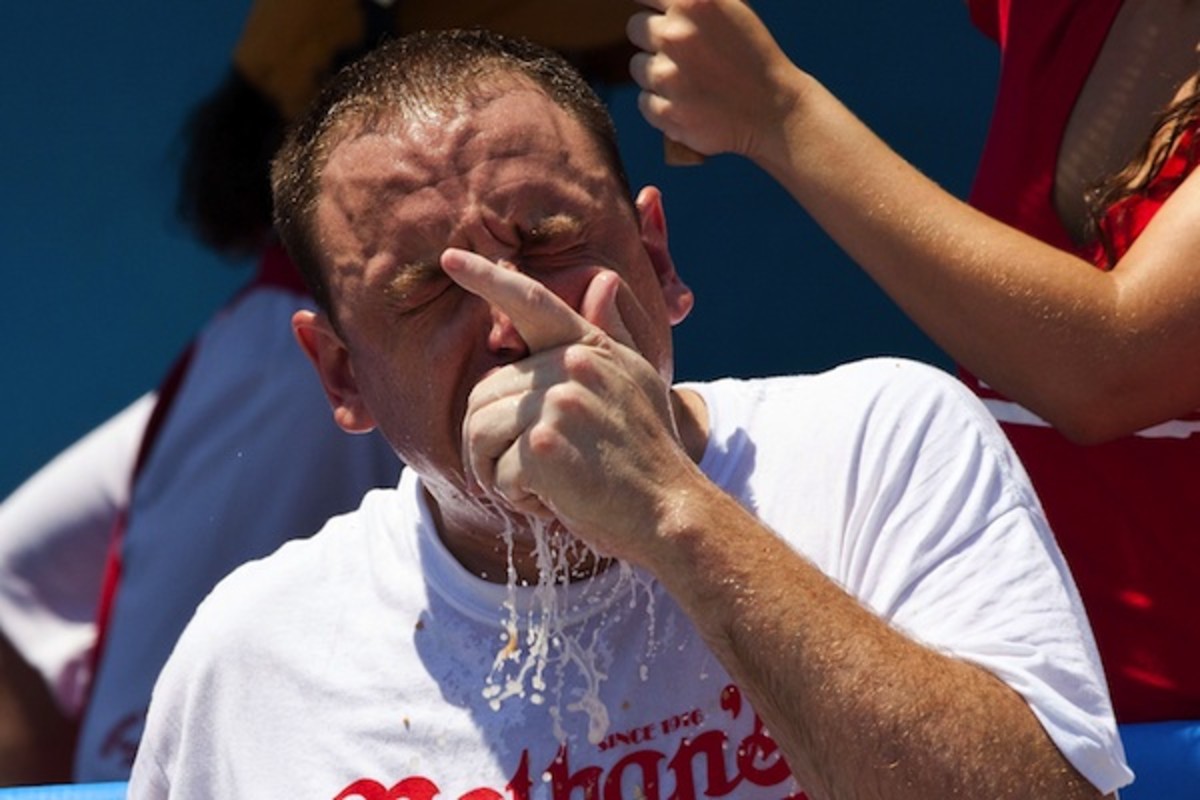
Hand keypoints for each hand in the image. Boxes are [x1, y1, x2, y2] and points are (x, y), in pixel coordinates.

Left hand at [442, 248, 696, 561]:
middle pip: (484, 391)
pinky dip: (514, 496)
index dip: (488, 278)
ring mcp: (560, 402)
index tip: (451, 258)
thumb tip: (603, 280)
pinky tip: (550, 502)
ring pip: (479, 429)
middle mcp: (574, 365)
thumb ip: (612, 333)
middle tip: (525, 471)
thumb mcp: (639, 382)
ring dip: (495, 470)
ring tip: (535, 486)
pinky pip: (496, 470)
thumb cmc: (650, 454)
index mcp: (591, 348)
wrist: (672, 509)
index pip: (532, 302)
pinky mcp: (545, 444)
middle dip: (490, 440)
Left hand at [627, 0, 797, 161]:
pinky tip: (690, 103)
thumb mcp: (730, 9)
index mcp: (693, 3)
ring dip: (657, 73)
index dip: (651, 5)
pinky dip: (661, 104)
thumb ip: (690, 1)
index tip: (659, 15)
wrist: (775, 111)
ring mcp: (668, 77)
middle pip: (635, 28)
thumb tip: (659, 2)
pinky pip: (644, 101)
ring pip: (638, 67)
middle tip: (685, 52)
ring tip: (692, 80)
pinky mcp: (666, 113)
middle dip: (654, 38)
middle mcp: (676, 35)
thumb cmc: (752, 56)